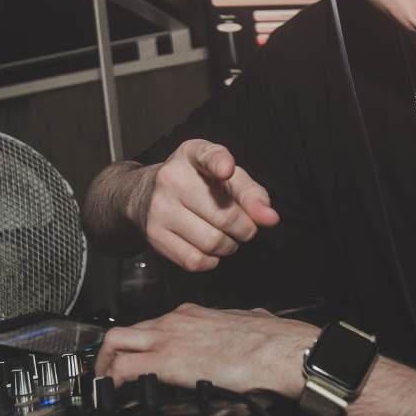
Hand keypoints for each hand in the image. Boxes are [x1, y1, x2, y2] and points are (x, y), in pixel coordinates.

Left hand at [95, 304, 313, 397]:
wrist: (279, 350)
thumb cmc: (272, 340)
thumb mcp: (248, 321)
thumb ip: (237, 324)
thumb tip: (246, 327)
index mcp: (193, 314)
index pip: (153, 323)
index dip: (140, 342)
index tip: (139, 355)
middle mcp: (175, 321)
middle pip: (126, 329)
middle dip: (111, 351)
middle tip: (108, 369)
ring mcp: (168, 339)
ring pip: (115, 341)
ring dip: (104, 363)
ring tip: (104, 382)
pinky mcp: (167, 362)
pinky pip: (124, 369)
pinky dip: (112, 381)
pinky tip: (114, 393)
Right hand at [127, 140, 279, 271]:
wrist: (145, 196)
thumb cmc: (197, 184)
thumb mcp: (224, 177)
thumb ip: (251, 193)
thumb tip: (270, 218)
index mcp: (192, 154)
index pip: (207, 156)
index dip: (219, 163)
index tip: (226, 170)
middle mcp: (171, 178)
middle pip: (224, 215)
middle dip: (245, 228)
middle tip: (245, 228)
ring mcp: (159, 208)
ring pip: (212, 242)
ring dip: (230, 246)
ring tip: (227, 238)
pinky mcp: (154, 235)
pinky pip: (195, 260)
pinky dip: (211, 260)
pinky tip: (209, 249)